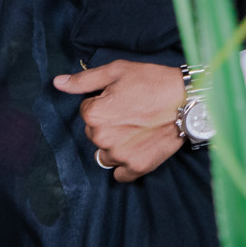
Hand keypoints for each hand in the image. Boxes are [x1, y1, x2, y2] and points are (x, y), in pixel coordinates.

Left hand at [52, 61, 184, 181]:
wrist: (188, 100)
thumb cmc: (153, 82)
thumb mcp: (117, 71)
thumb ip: (84, 80)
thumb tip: (57, 83)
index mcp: (94, 114)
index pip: (86, 111)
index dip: (104, 102)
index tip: (122, 99)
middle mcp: (103, 138)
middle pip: (94, 134)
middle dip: (108, 124)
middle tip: (131, 112)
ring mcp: (120, 155)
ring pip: (105, 154)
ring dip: (115, 145)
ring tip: (136, 130)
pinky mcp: (137, 167)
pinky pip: (119, 174)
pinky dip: (125, 164)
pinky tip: (138, 148)